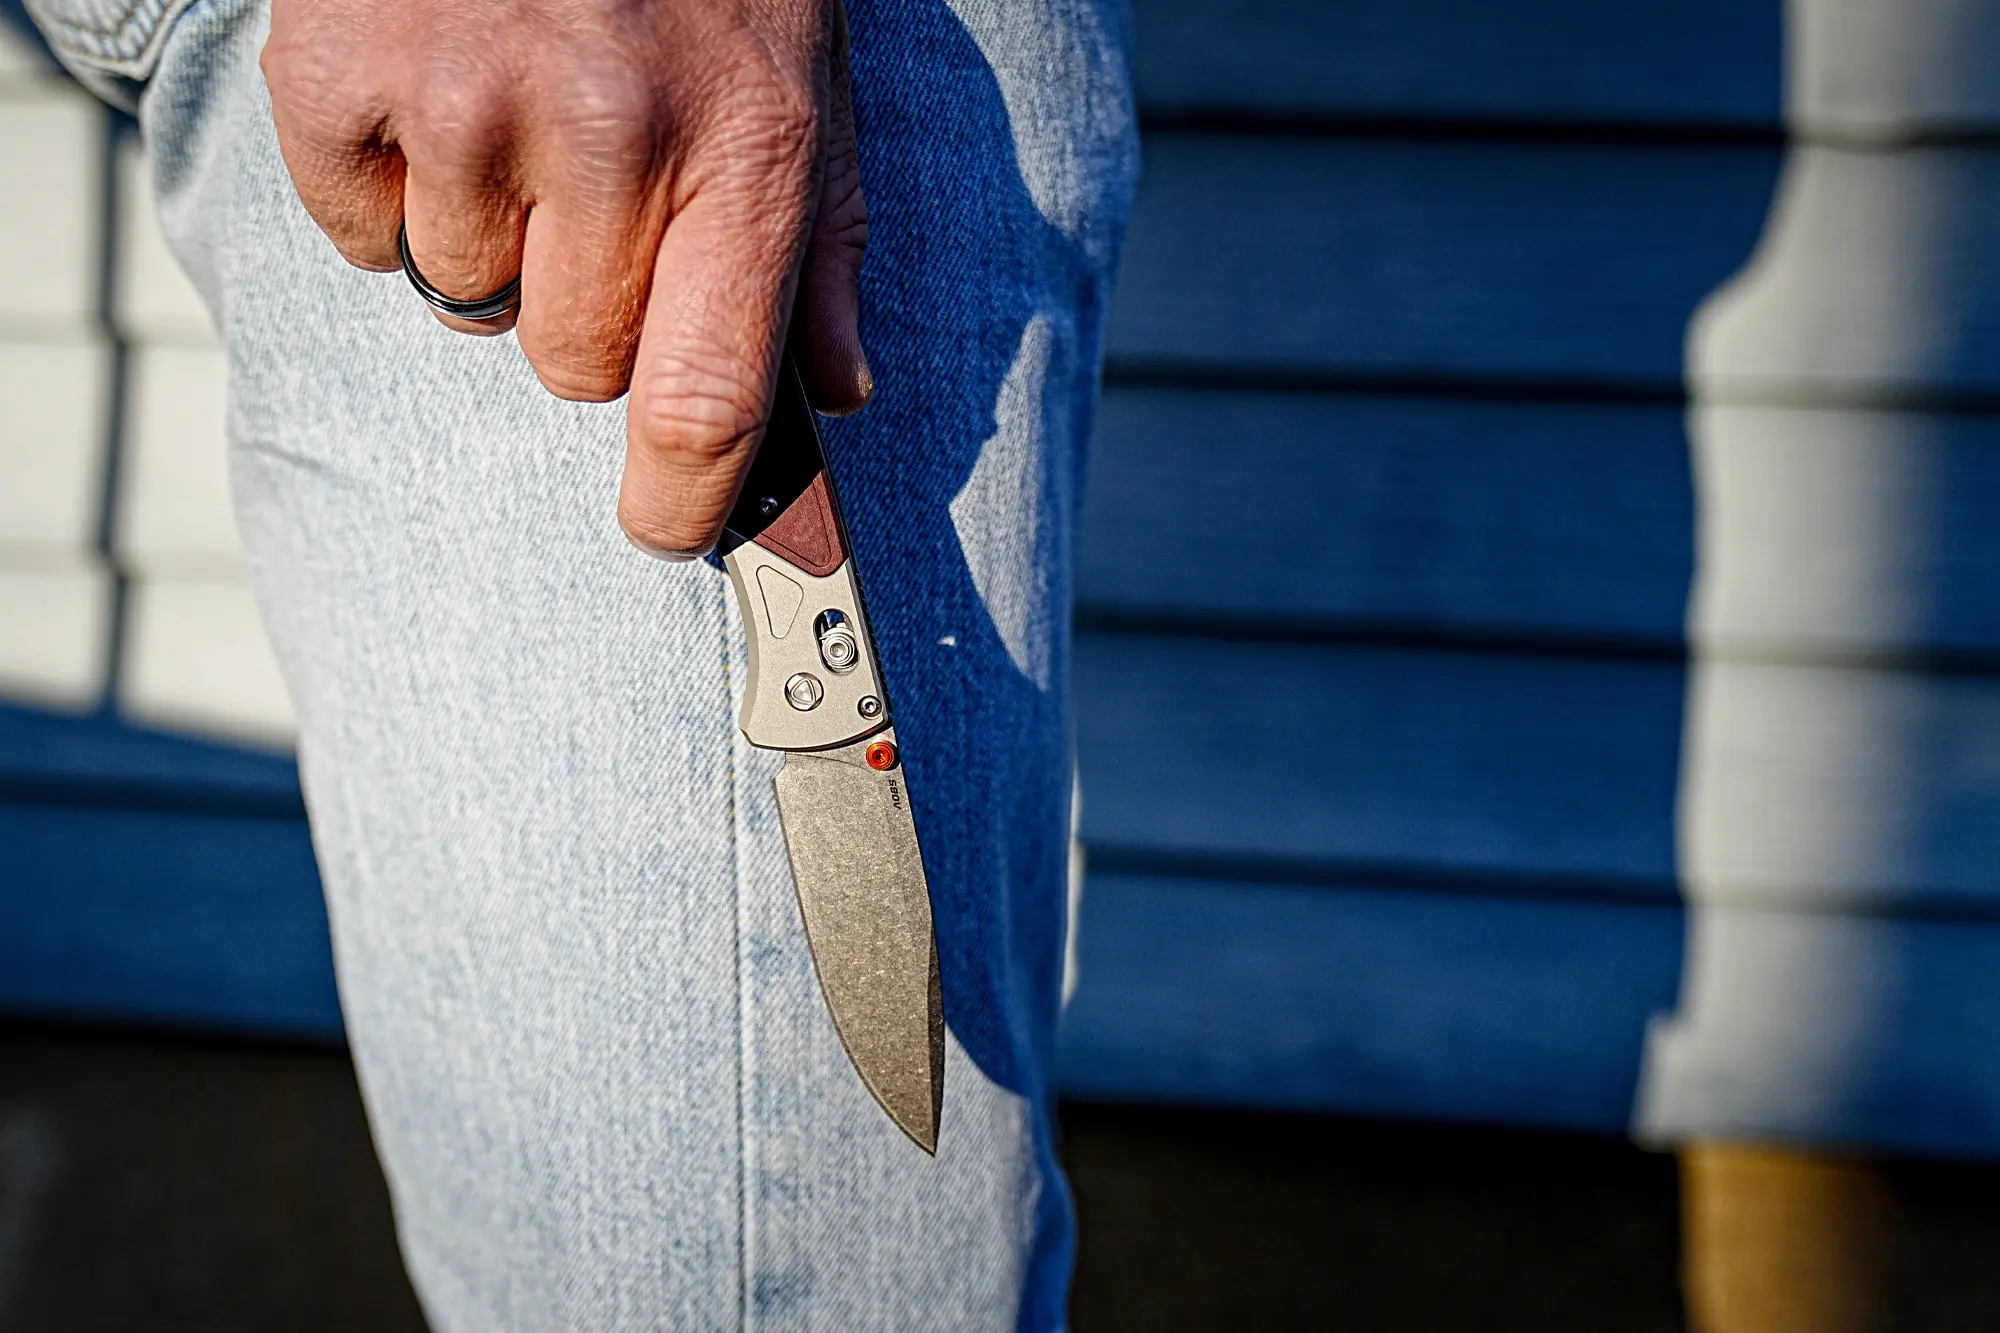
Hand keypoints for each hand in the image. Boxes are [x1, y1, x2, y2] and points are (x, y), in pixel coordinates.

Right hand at [262, 0, 870, 556]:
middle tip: (598, 204)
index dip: (684, 503)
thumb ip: (820, 246)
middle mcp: (609, 134)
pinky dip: (390, 188)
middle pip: (573, 366)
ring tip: (521, 119)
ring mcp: (466, 100)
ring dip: (491, 244)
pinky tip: (438, 94)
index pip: (707, 401)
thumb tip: (838, 394)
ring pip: (464, 300)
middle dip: (586, 318)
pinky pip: (359, 230)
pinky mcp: (341, 68)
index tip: (668, 531)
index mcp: (744, 153)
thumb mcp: (804, 84)